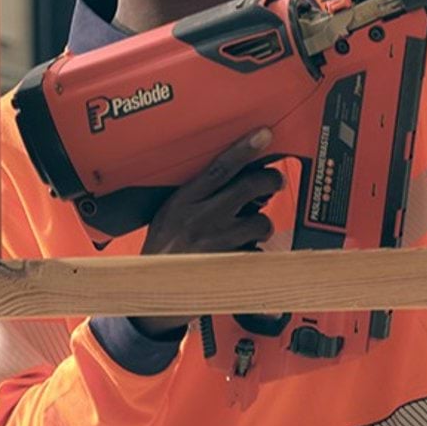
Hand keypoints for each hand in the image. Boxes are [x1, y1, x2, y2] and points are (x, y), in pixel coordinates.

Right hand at [129, 128, 285, 338]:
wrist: (152, 290)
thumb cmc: (162, 250)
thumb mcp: (169, 213)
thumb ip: (197, 196)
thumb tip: (236, 179)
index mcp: (183, 201)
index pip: (219, 168)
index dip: (244, 149)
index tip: (264, 135)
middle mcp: (201, 218)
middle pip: (249, 187)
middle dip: (270, 180)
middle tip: (274, 181)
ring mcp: (218, 243)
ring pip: (261, 221)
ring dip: (262, 224)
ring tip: (249, 230)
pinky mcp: (230, 266)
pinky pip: (258, 251)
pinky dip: (256, 252)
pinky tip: (242, 256)